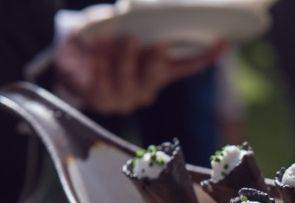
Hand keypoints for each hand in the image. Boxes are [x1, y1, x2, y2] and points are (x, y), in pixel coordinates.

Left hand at [55, 34, 224, 114]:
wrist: (70, 62)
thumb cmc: (103, 41)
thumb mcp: (123, 27)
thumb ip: (139, 24)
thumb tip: (146, 9)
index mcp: (159, 72)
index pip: (188, 65)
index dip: (206, 55)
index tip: (224, 43)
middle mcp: (147, 88)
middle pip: (157, 74)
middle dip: (155, 60)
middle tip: (154, 43)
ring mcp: (126, 98)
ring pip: (129, 78)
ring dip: (124, 57)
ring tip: (119, 38)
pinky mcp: (104, 101)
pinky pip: (105, 81)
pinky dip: (101, 62)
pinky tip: (97, 46)